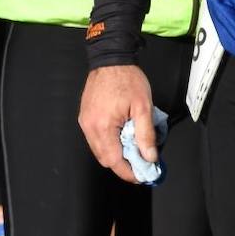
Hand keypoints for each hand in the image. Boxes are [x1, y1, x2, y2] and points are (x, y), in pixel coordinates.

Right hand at [78, 64, 155, 184]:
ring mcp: (85, 123)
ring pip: (100, 150)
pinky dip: (109, 144)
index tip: (142, 176)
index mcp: (103, 127)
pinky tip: (123, 139)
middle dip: (123, 165)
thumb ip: (146, 134)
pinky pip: (96, 139)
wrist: (111, 59)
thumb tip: (150, 156)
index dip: (128, 172)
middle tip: (141, 165)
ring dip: (116, 155)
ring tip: (135, 152)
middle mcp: (89, 128)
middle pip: (105, 158)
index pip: (114, 160)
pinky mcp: (85, 118)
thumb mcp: (143, 106)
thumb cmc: (128, 79)